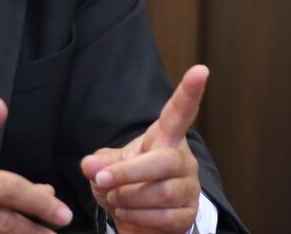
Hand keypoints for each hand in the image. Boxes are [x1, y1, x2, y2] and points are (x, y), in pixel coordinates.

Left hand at [80, 65, 207, 233]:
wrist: (138, 218)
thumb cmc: (125, 183)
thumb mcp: (106, 169)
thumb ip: (100, 164)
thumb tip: (90, 166)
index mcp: (164, 137)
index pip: (178, 112)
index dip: (189, 92)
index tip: (200, 70)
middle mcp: (182, 159)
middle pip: (164, 161)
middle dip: (129, 173)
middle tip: (103, 182)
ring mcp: (188, 187)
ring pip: (163, 192)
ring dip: (130, 199)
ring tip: (116, 199)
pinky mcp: (189, 213)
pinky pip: (166, 218)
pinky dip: (139, 218)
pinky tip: (129, 214)